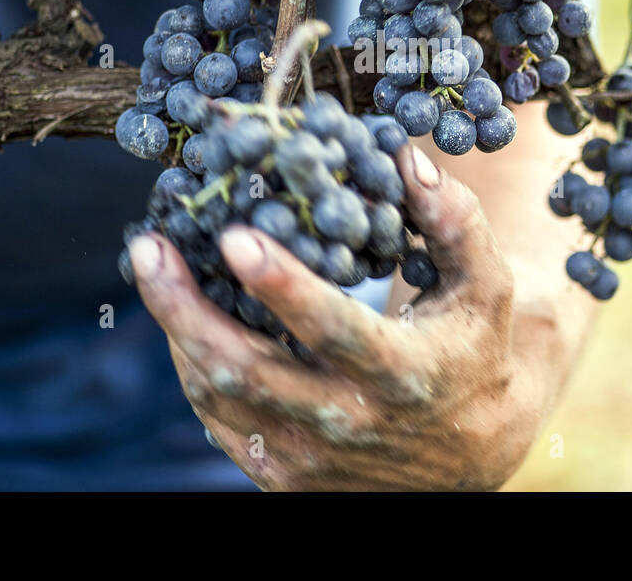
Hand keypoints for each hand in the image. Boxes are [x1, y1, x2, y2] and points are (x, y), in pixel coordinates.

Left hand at [129, 145, 547, 491]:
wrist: (469, 450)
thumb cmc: (474, 348)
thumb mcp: (484, 285)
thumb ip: (454, 221)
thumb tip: (402, 158)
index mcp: (401, 374)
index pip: (333, 329)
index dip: (281, 285)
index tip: (234, 236)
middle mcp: (348, 422)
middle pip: (245, 371)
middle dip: (183, 308)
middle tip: (147, 247)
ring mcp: (307, 456)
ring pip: (218, 393)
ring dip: (177, 327)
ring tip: (154, 265)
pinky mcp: (281, 473)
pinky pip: (217, 416)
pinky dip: (193, 359)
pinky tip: (182, 311)